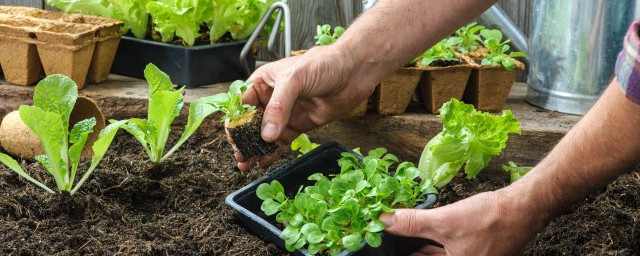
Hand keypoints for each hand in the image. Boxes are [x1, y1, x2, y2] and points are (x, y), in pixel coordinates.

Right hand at [234, 45, 377, 170]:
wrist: (353, 72)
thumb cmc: (323, 64)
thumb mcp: (294, 80)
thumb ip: (279, 107)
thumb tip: (266, 134)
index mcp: (264, 82)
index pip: (242, 103)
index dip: (235, 120)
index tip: (233, 137)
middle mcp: (271, 99)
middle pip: (251, 123)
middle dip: (243, 139)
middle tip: (240, 156)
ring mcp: (286, 114)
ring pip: (264, 135)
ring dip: (255, 149)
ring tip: (247, 163)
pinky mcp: (299, 125)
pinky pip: (282, 142)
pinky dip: (272, 153)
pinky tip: (264, 162)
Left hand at [379, 188, 546, 255]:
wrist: (523, 209)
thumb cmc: (490, 219)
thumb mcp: (445, 221)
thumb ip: (412, 223)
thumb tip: (383, 221)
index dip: (401, 252)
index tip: (382, 244)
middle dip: (409, 248)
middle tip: (389, 236)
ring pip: (434, 255)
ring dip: (419, 245)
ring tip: (400, 233)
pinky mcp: (472, 254)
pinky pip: (445, 251)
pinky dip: (433, 242)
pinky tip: (421, 231)